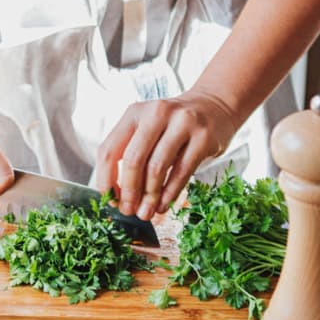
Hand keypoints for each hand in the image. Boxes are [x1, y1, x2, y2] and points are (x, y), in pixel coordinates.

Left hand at [94, 89, 238, 218]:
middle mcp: (156, 113)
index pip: (109, 150)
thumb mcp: (147, 128)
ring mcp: (182, 123)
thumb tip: (118, 197)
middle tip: (129, 210)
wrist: (214, 106)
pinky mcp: (202, 137)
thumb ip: (131, 153)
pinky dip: (170, 193)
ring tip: (147, 212)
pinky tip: (163, 204)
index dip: (106, 180)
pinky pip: (181, 172)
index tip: (110, 199)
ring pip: (157, 168)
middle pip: (133, 160)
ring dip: (150, 196)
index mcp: (134, 113)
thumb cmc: (173, 125)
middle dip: (129, 191)